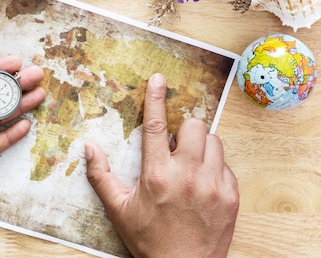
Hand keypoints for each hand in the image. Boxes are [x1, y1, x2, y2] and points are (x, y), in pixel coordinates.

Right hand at [85, 73, 238, 257]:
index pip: (155, 126)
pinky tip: (202, 184)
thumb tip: (89, 147)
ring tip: (189, 165)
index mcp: (157, 175)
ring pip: (213, 141)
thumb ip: (101, 175)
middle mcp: (187, 175)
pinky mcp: (231, 195)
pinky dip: (214, 167)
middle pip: (193, 126)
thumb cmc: (150, 240)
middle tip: (175, 147)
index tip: (158, 79)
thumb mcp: (119, 209)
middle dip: (183, 130)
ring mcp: (213, 184)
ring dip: (200, 147)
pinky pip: (226, 165)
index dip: (155, 99)